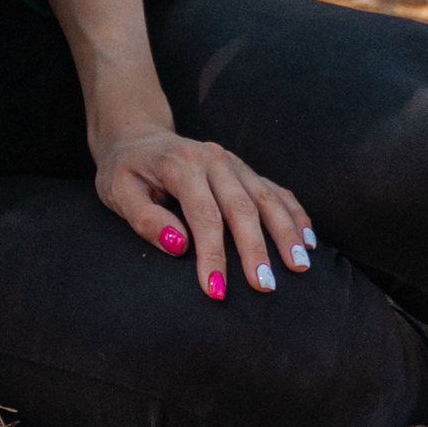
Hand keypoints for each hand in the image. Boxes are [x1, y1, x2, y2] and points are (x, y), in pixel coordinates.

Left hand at [93, 122, 315, 302]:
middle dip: (255, 249)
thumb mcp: (118, 193)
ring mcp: (232, 162)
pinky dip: (295, 214)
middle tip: (265, 287)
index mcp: (180, 164)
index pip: (203, 215)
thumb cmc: (124, 171)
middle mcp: (212, 158)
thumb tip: (179, 245)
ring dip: (285, 233)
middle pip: (241, 207)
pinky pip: (275, 189)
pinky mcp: (244, 169)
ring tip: (300, 266)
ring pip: (266, 197)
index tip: (218, 291)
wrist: (136, 135)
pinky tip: (309, 239)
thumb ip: (145, 218)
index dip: (213, 254)